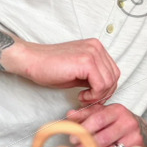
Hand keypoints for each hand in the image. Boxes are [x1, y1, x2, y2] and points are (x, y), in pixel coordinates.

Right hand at [1, 38, 119, 101]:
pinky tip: (81, 95)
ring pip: (110, 81)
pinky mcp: (86, 61)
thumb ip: (93, 77)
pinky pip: (101, 84)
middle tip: (88, 100)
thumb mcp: (78, 73)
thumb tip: (105, 91)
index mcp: (96, 47)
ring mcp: (92, 52)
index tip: (92, 97)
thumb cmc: (50, 68)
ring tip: (83, 98)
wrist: (31, 61)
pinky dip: (93, 95)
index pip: (113, 71)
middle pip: (114, 76)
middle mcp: (97, 47)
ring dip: (98, 95)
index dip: (106, 88)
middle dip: (104, 93)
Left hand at [65, 104, 146, 146]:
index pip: (98, 119)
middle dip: (87, 146)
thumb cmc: (118, 120)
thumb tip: (70, 115)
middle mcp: (127, 123)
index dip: (84, 130)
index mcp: (117, 110)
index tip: (73, 138)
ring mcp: (133, 137)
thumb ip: (86, 113)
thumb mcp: (104, 112)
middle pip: (103, 138)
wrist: (141, 129)